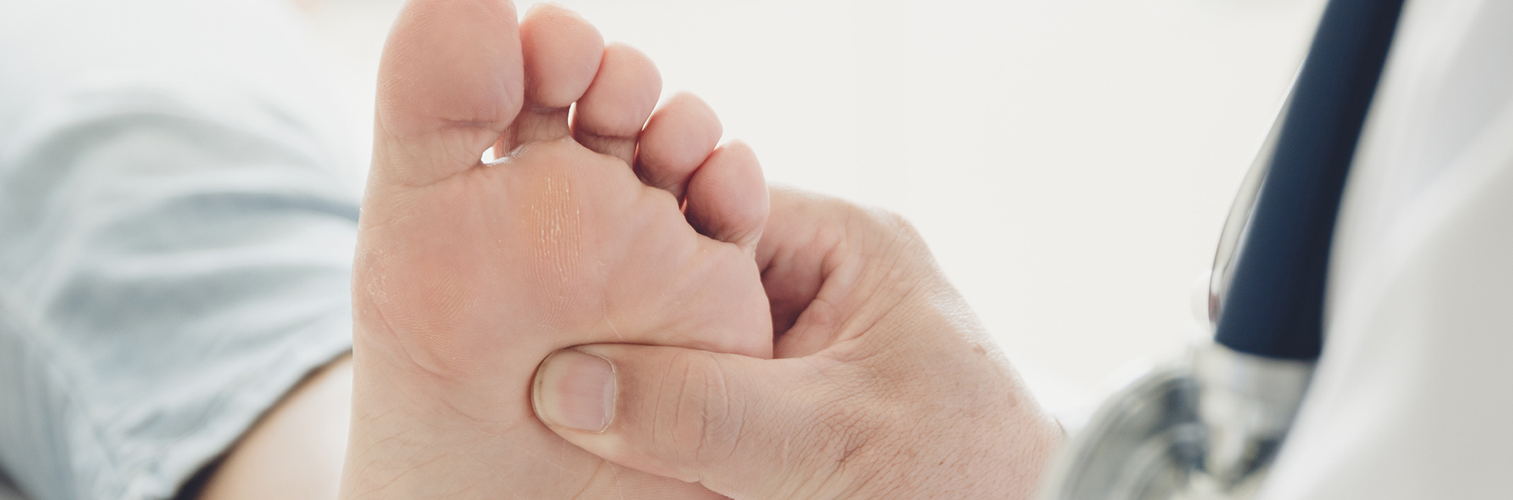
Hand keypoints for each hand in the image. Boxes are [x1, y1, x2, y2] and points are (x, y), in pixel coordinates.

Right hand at [531, 186, 1063, 499]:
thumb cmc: (968, 479)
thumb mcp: (828, 438)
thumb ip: (703, 410)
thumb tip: (569, 386)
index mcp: (844, 246)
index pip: (704, 212)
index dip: (624, 248)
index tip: (551, 289)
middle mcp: (819, 284)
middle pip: (685, 280)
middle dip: (621, 321)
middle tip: (544, 358)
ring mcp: (802, 347)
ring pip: (687, 344)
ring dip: (638, 380)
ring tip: (564, 409)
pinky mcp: (788, 407)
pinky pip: (704, 400)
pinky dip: (664, 425)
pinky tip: (615, 446)